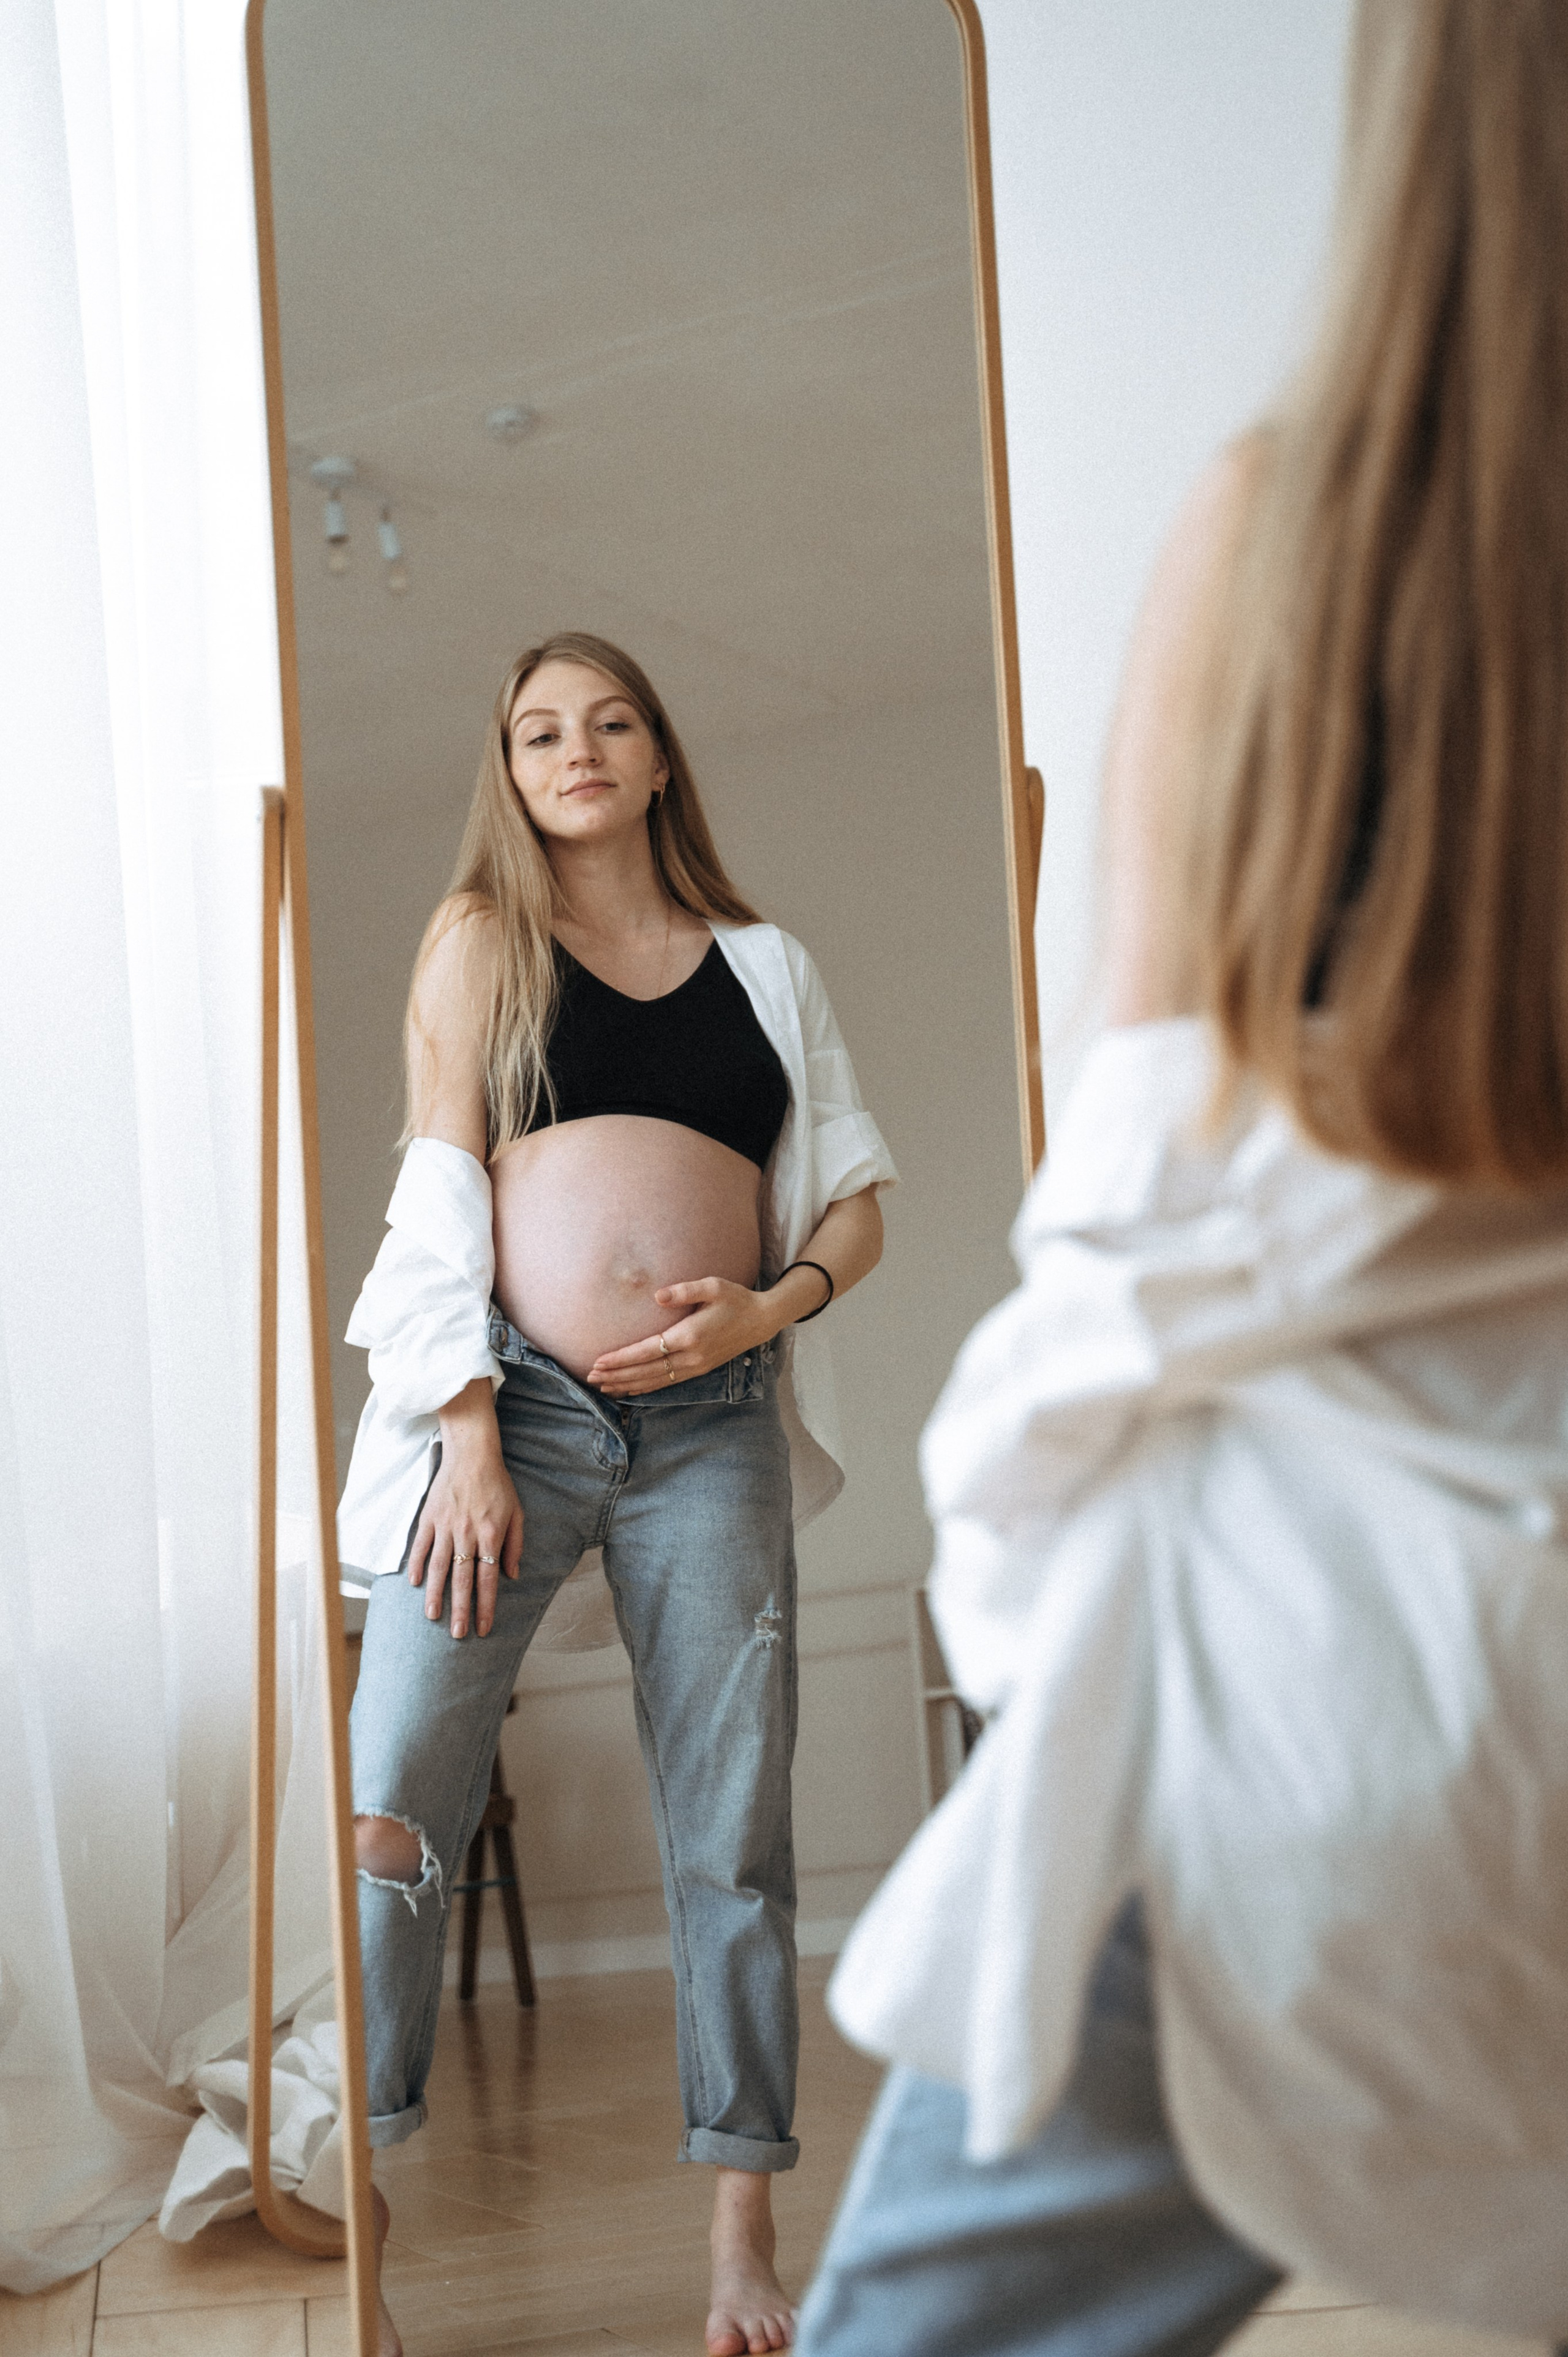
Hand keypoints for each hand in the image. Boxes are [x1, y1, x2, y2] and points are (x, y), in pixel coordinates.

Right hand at [409, 1381, 522, 1638]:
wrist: (472, 1453)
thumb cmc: (498, 1484)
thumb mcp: (517, 1513)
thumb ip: (515, 1545)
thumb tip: (512, 1575)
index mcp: (491, 1535)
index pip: (488, 1579)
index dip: (486, 1606)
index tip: (483, 1629)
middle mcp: (468, 1534)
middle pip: (463, 1580)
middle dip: (460, 1610)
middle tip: (457, 1635)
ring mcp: (446, 1526)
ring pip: (440, 1567)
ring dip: (436, 1594)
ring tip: (433, 1617)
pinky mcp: (429, 1517)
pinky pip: (422, 1545)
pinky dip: (418, 1564)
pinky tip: (416, 1584)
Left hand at [585, 1276, 773, 1396]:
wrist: (761, 1321)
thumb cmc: (735, 1299)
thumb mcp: (713, 1286)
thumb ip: (685, 1290)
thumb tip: (657, 1296)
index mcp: (690, 1335)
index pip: (647, 1351)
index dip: (621, 1358)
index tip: (599, 1361)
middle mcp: (691, 1356)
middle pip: (646, 1371)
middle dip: (616, 1375)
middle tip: (590, 1378)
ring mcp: (695, 1367)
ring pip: (654, 1381)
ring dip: (627, 1385)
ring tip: (603, 1387)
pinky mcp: (699, 1370)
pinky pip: (666, 1383)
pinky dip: (645, 1388)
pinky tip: (630, 1390)